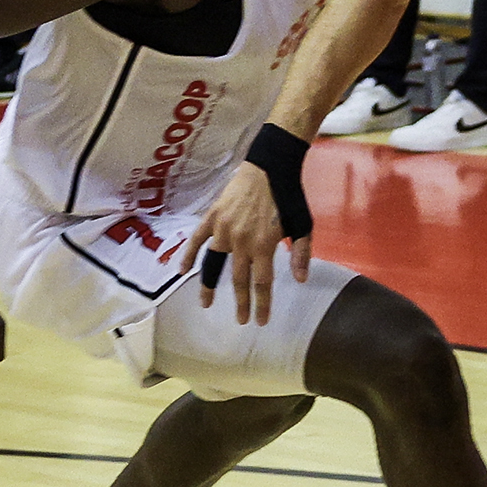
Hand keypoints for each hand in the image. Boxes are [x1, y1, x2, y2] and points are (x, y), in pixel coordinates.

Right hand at [182, 165, 313, 324]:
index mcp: (264, 244)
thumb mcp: (303, 224)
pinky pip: (197, 240)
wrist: (270, 166)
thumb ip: (299, 253)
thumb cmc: (289, 196)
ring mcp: (224, 229)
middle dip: (240, 302)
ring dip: (209, 285)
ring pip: (214, 264)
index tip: (260, 321)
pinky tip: (182, 271)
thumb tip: (300, 280)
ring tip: (206, 304)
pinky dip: (189, 255)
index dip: (261, 303)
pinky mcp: (213, 217)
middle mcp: (242, 241)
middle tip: (240, 320)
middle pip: (239, 279)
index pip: (262, 282)